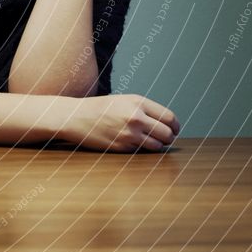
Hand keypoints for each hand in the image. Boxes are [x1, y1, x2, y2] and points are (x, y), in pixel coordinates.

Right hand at [61, 94, 180, 151]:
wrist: (75, 117)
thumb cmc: (100, 108)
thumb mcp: (124, 100)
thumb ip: (145, 109)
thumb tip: (167, 123)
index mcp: (138, 102)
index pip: (169, 117)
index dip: (175, 126)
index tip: (174, 129)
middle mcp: (136, 117)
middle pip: (167, 133)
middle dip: (169, 137)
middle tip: (166, 138)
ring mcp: (129, 133)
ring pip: (157, 145)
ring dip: (157, 145)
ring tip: (150, 141)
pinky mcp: (122, 147)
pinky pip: (141, 151)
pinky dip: (141, 149)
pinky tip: (132, 142)